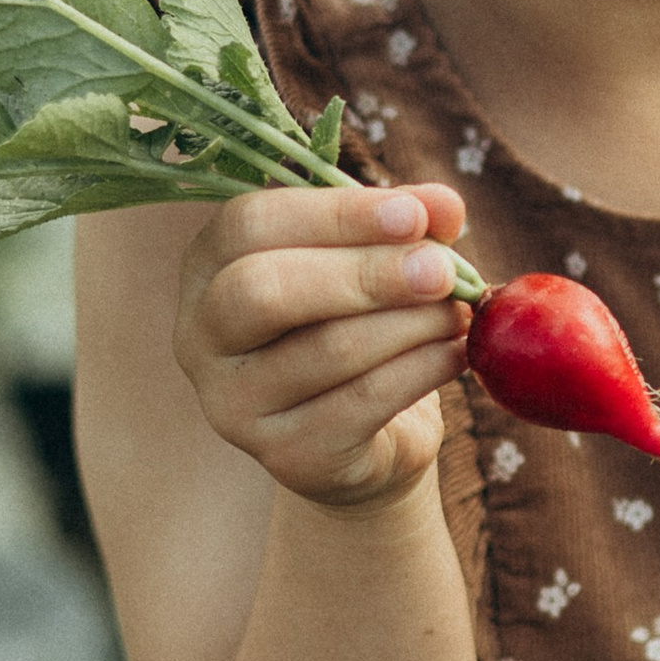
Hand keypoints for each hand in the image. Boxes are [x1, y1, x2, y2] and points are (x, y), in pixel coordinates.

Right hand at [174, 180, 473, 511]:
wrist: (370, 437)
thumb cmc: (360, 325)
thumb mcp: (375, 261)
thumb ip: (405, 225)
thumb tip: (444, 205)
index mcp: (209, 265)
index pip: (250, 224)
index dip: (335, 214)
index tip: (412, 214)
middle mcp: (201, 334)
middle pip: (263, 289)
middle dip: (364, 273)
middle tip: (442, 272)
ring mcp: (233, 403)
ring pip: (326, 348)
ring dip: (411, 324)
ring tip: (458, 312)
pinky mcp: (285, 455)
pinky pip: (361, 402)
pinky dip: (422, 369)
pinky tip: (455, 353)